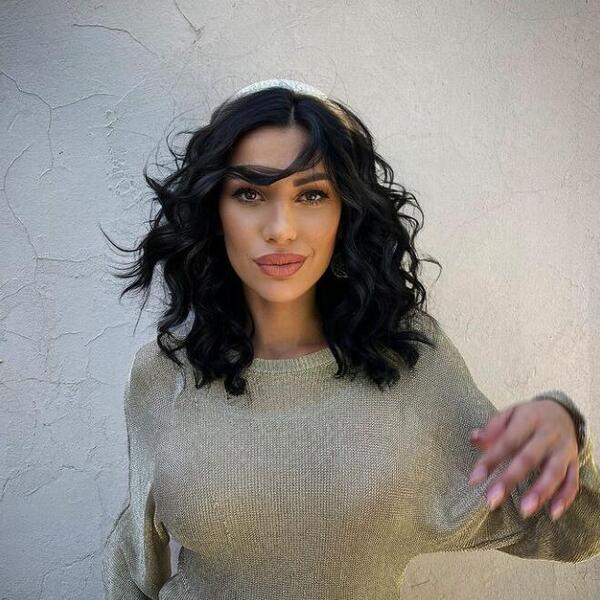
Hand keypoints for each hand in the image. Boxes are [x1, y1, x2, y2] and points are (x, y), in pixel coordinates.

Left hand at [467, 399, 579, 520]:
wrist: (563, 412)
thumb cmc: (529, 416)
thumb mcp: (511, 413)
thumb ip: (493, 427)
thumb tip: (474, 439)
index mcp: (528, 420)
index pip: (507, 441)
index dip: (491, 460)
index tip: (475, 479)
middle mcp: (547, 435)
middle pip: (529, 458)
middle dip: (510, 479)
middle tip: (493, 499)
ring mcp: (563, 450)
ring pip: (554, 472)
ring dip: (540, 492)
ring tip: (524, 511)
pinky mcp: (574, 462)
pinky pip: (572, 482)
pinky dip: (564, 498)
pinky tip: (552, 514)